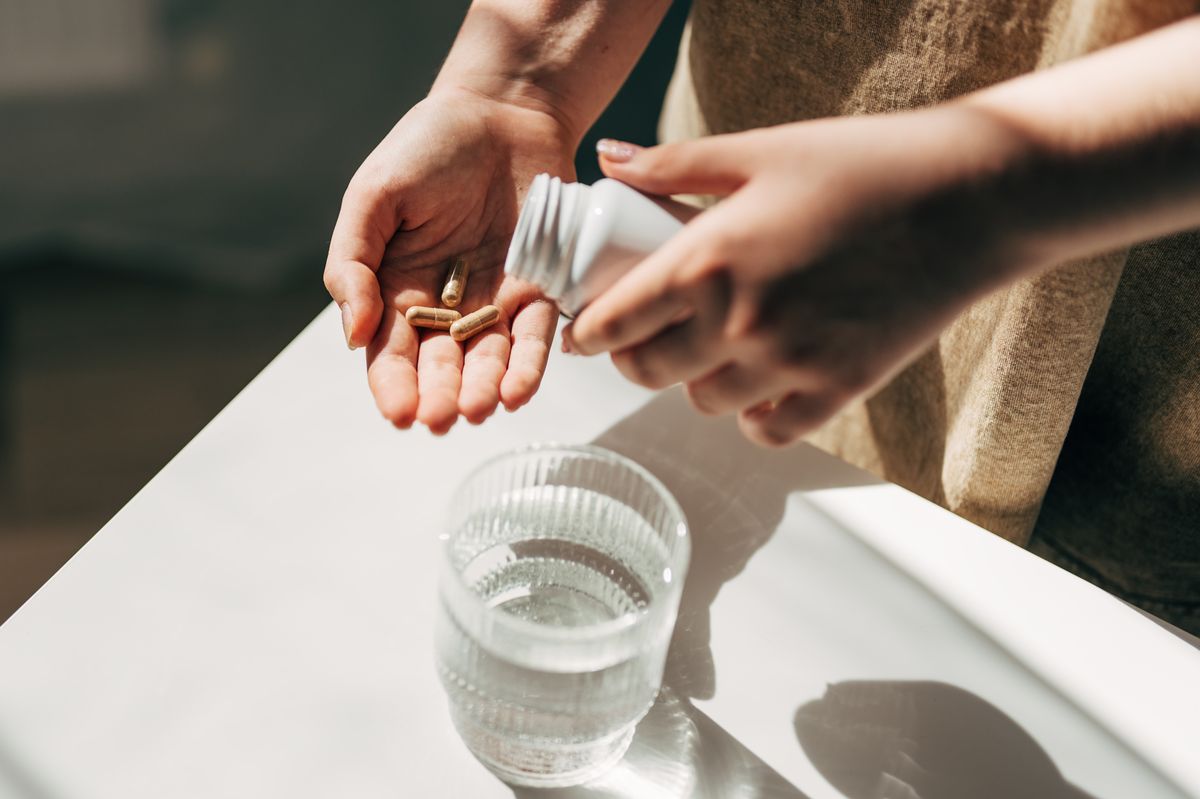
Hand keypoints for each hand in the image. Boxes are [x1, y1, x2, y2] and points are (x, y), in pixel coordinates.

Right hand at [324, 88, 575, 432]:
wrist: (501, 110)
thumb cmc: (427, 148)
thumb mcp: (373, 196)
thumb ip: (352, 263)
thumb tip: (353, 335)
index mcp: (396, 290)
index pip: (391, 354)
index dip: (393, 386)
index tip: (399, 413)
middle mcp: (446, 307)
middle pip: (441, 366)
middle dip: (441, 396)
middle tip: (441, 420)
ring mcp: (496, 302)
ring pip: (490, 360)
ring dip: (485, 389)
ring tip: (481, 410)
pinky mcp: (541, 290)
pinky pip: (537, 336)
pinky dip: (529, 365)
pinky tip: (519, 392)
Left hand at [566, 108, 1030, 446]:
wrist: (968, 199)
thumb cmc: (863, 165)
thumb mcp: (760, 151)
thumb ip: (674, 164)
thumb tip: (609, 160)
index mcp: (708, 260)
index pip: (616, 321)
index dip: (588, 333)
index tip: (584, 333)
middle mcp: (739, 323)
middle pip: (649, 371)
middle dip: (633, 358)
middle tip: (641, 339)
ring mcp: (790, 363)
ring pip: (704, 403)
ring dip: (694, 381)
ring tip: (709, 350)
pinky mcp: (838, 389)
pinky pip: (768, 430)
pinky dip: (753, 415)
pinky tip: (759, 384)